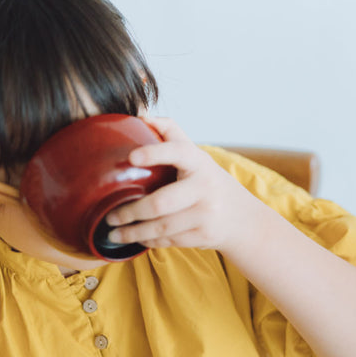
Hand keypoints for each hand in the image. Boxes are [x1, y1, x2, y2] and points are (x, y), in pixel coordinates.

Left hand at [103, 117, 268, 252]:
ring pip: (161, 227)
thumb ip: (172, 134)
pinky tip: (138, 238)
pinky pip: (169, 241)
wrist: (244, 219)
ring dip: (133, 232)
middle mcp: (205, 187)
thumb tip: (141, 115)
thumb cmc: (210, 183)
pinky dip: (149, 241)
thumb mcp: (198, 157)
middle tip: (110, 216)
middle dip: (130, 212)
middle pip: (160, 203)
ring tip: (114, 234)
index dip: (155, 153)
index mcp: (200, 163)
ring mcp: (206, 214)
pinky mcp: (204, 235)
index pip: (179, 151)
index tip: (132, 156)